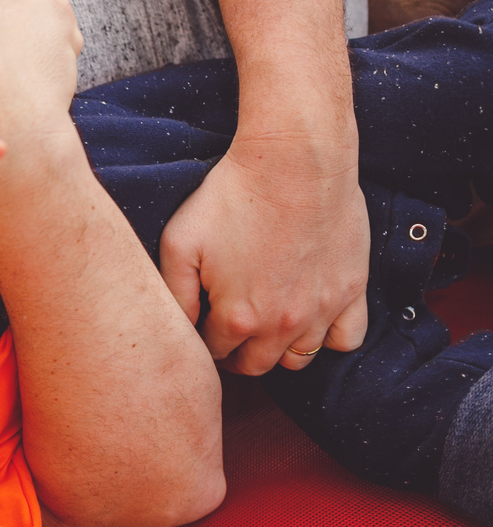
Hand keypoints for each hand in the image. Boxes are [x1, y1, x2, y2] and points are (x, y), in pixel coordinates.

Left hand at [159, 131, 368, 373]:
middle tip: (228, 331)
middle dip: (236, 354)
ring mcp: (321, 311)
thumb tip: (178, 328)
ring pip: (298, 360)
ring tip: (265, 327)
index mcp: (237, 318)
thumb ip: (175, 295)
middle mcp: (281, 325)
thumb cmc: (230, 196)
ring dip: (277, 350)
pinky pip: (346, 340)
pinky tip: (310, 320)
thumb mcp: (179, 243)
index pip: (214, 353)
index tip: (203, 325)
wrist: (293, 161)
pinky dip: (328, 339)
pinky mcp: (352, 290)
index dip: (203, 340)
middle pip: (255, 365)